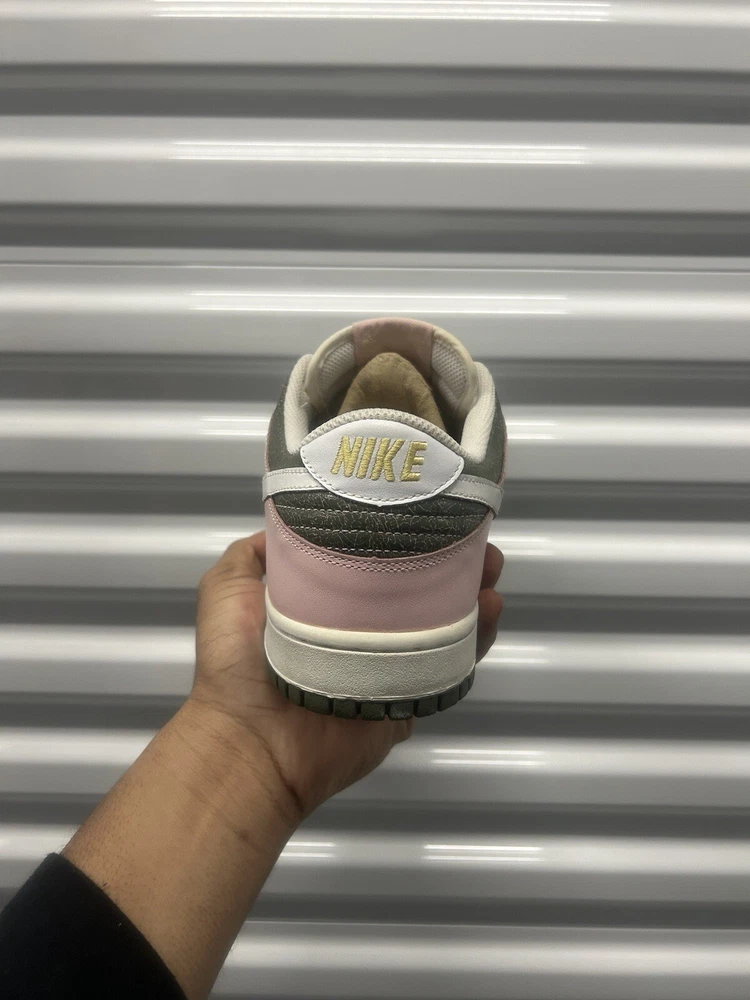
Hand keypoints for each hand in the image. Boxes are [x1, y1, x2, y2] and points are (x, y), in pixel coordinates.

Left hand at [190, 531, 503, 822]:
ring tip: (489, 569)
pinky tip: (489, 610)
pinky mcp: (412, 698)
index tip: (430, 511)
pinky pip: (453, 667)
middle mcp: (364, 631)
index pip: (377, 562)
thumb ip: (253, 553)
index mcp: (328, 604)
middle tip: (476, 540)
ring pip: (445, 625)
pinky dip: (478, 640)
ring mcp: (391, 665)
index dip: (406, 537)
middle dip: (452, 562)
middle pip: (420, 590)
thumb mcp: (228, 586)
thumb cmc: (237, 662)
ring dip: (474, 594)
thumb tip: (291, 522)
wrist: (251, 741)